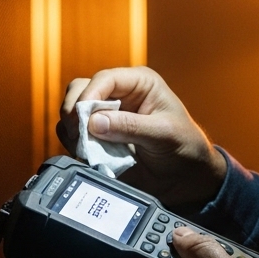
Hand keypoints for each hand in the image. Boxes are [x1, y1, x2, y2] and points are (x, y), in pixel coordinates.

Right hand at [57, 67, 226, 209]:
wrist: (186, 178)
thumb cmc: (185, 147)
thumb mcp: (163, 134)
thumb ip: (130, 126)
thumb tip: (95, 122)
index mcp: (139, 83)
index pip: (105, 79)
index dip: (89, 95)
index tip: (83, 117)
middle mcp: (119, 95)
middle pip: (80, 90)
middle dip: (75, 111)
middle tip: (79, 133)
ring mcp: (106, 116)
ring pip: (72, 112)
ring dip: (73, 130)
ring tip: (85, 148)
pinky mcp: (98, 138)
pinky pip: (74, 135)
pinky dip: (75, 144)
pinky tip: (87, 156)